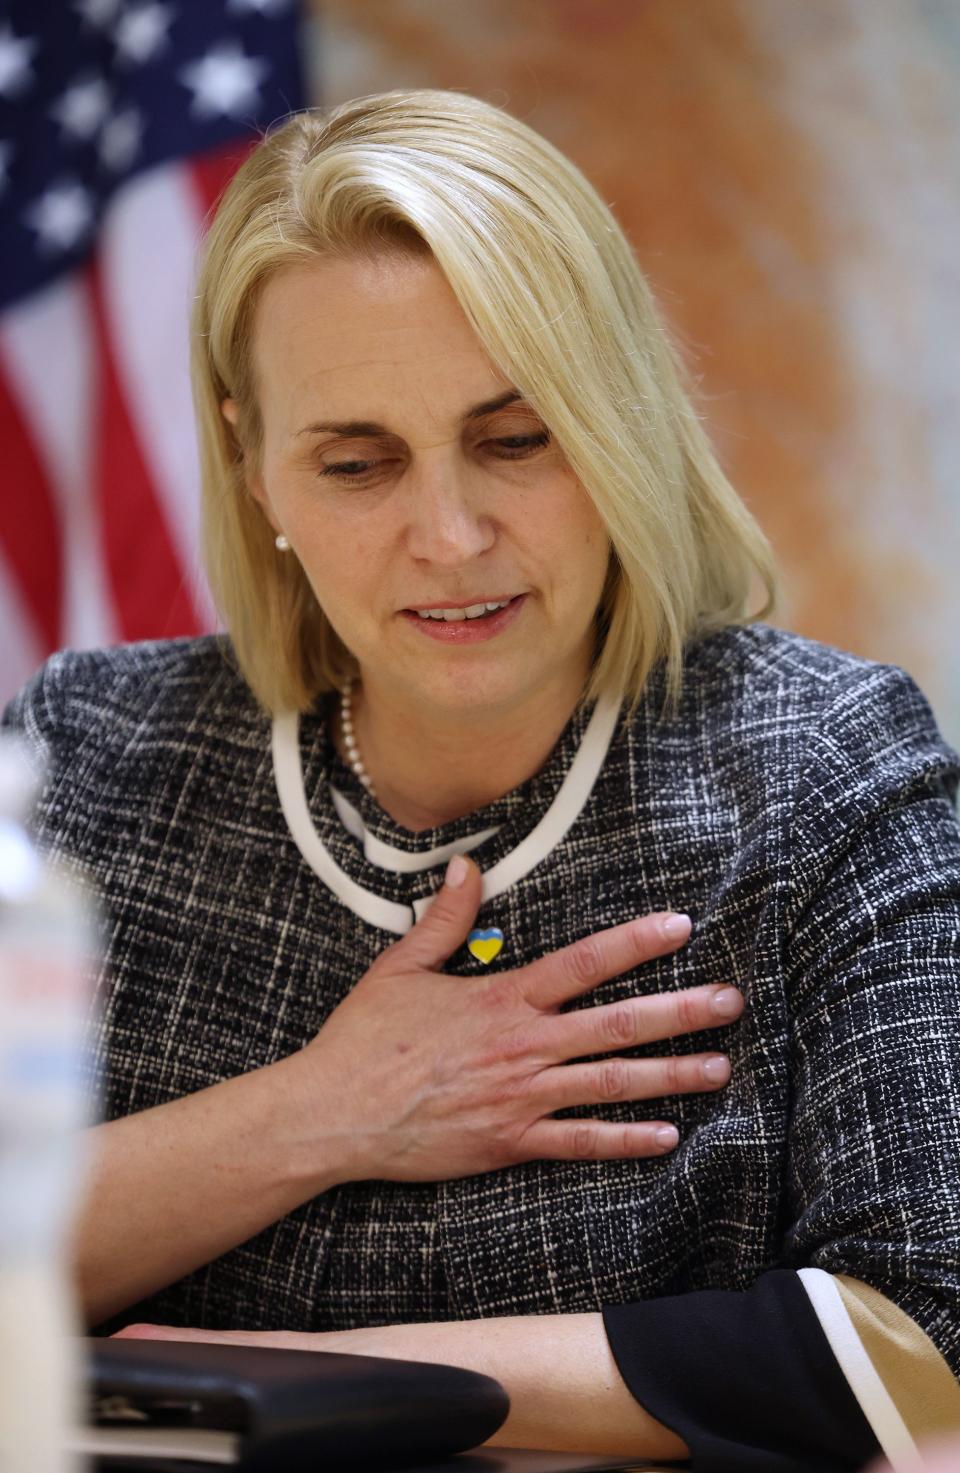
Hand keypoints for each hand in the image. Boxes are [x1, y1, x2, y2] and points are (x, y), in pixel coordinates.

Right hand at [291, 855, 742, 1184]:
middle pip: (617, 1024)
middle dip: (680, 1012)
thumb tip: (467, 866)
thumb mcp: (402, 967)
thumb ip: (445, 919)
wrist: (335, 1113)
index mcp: (503, 999)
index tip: (680, 926)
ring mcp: (522, 1097)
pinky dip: (624, 1140)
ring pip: (611, 1083)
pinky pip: (580, 1143)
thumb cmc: (365, 1039)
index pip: (584, 961)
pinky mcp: (511, 1143)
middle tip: (731, 1003)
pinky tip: (666, 1137)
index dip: (636, 941)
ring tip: (719, 1068)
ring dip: (671, 1075)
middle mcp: (524, 1045)